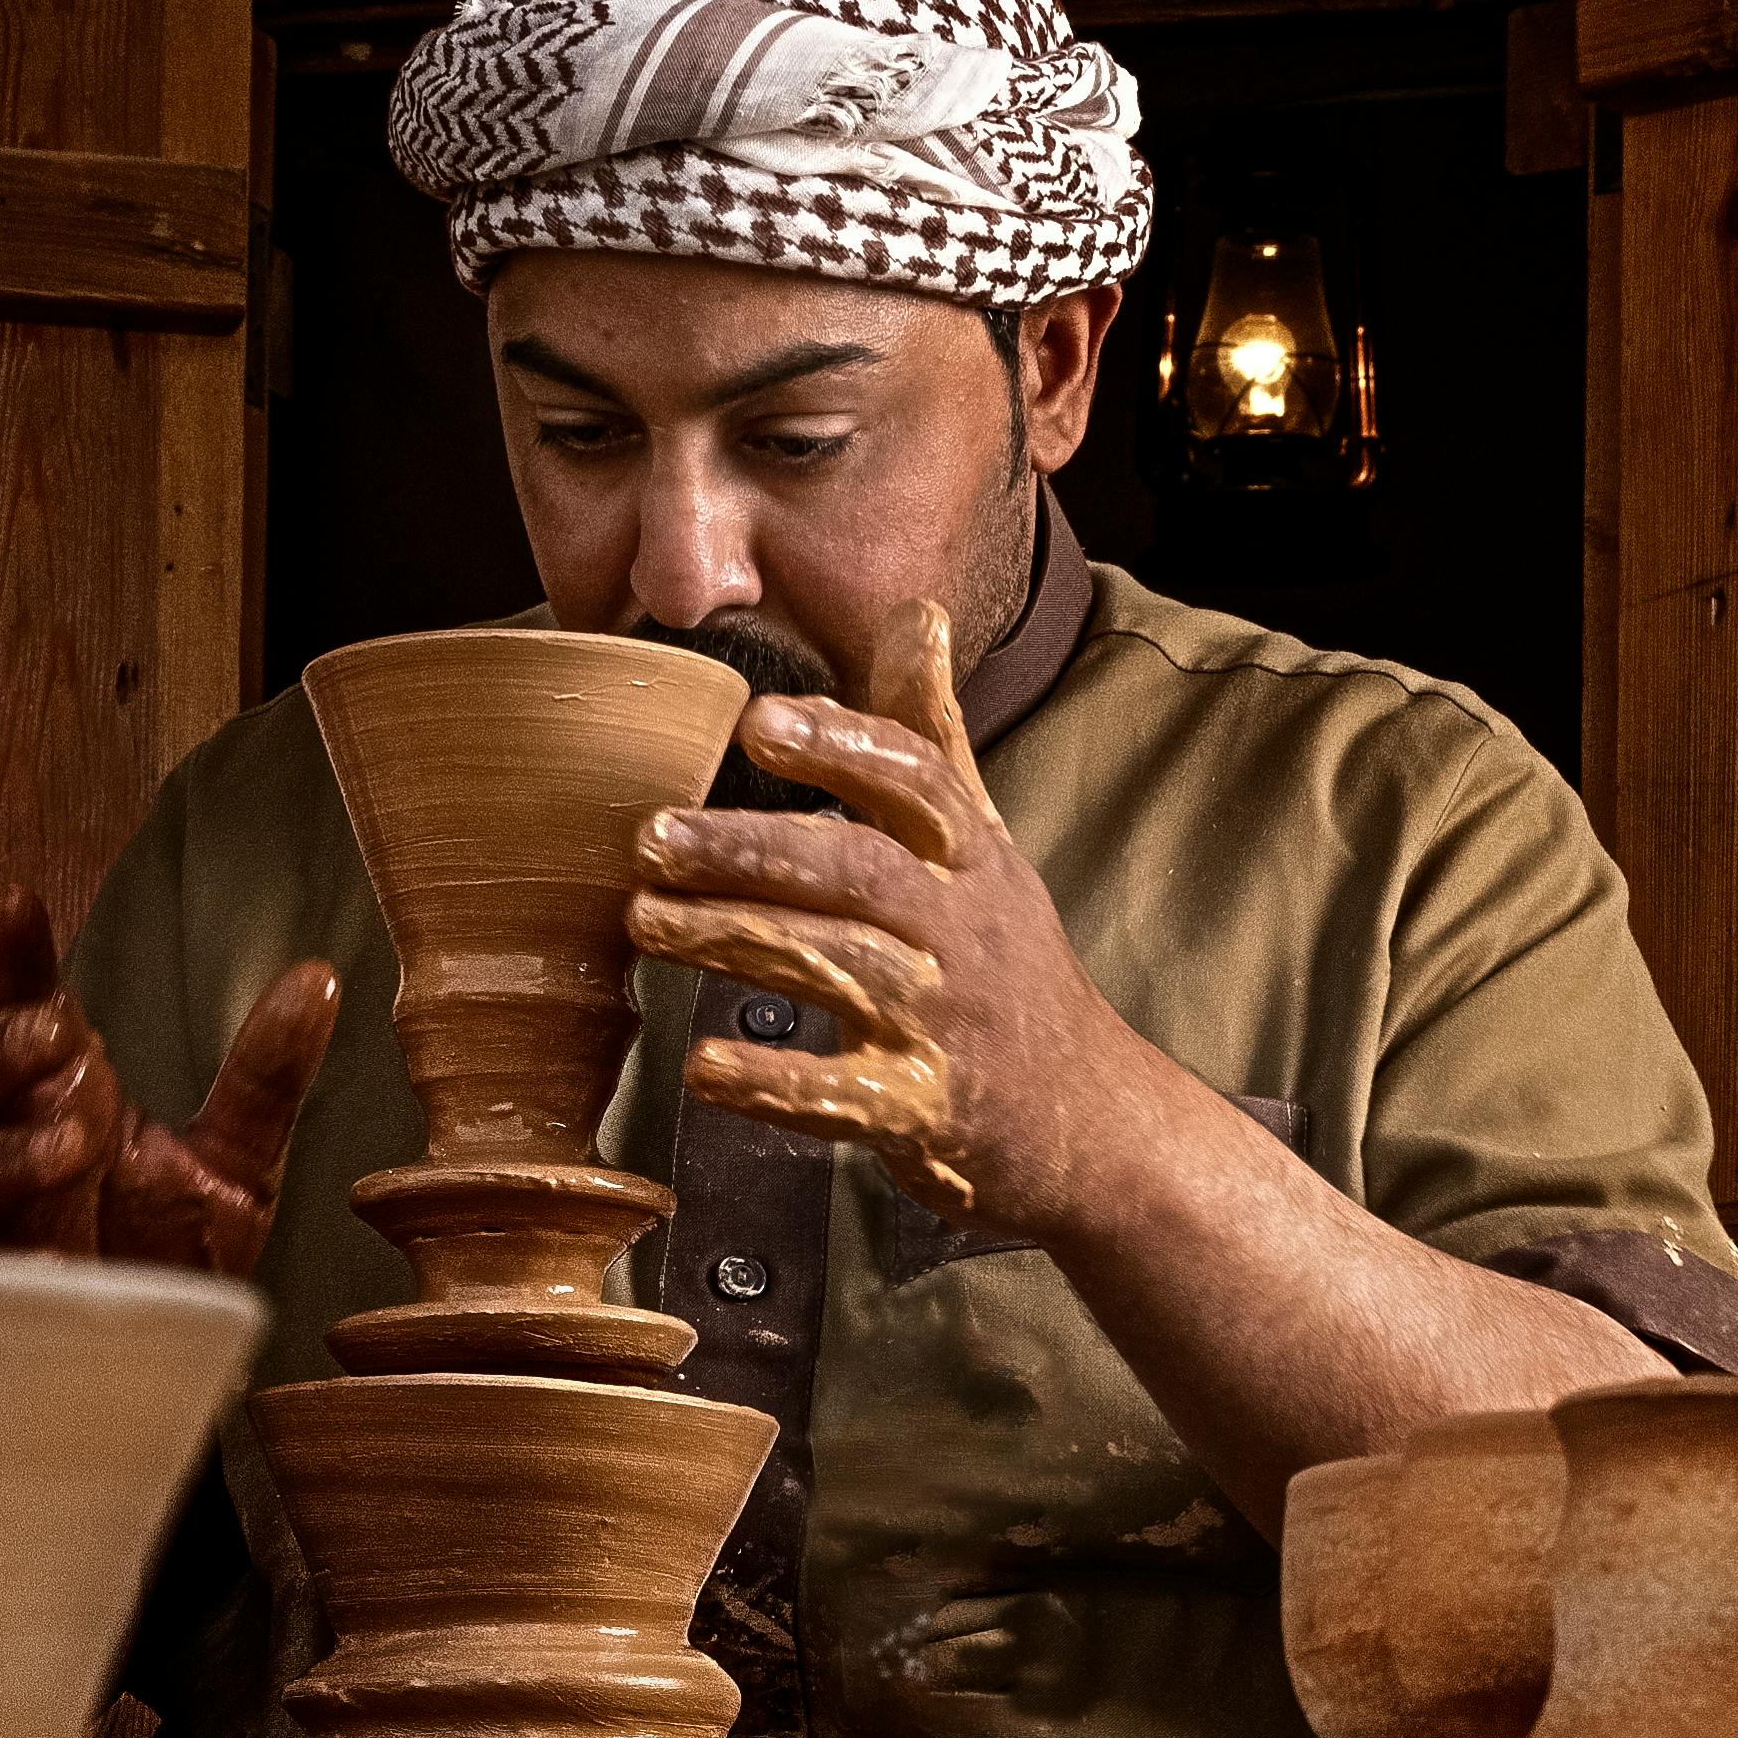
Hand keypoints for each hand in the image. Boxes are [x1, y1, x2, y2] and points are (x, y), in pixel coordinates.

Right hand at [0, 889, 337, 1278]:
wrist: (155, 1373)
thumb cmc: (173, 1260)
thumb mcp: (237, 1164)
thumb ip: (264, 1076)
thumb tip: (320, 976)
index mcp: (67, 1100)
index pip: (27, 1014)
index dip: (14, 961)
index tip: (20, 903)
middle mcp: (16, 1148)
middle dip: (6, 1047)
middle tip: (65, 1037)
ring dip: (15, 1151)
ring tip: (76, 1147)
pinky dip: (12, 1262)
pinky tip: (47, 1259)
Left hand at [623, 601, 1157, 1234]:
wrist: (1092, 1124)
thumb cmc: (1010, 973)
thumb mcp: (984, 848)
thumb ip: (932, 737)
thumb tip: (912, 612)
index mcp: (973, 862)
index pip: (920, 783)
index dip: (842, 747)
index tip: (758, 722)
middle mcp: (964, 933)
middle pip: (862, 871)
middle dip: (753, 850)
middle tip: (653, 838)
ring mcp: (947, 1025)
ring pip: (839, 967)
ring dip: (736, 942)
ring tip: (645, 924)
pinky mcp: (925, 1112)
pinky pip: (843, 1095)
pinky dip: (772, 1082)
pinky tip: (704, 1067)